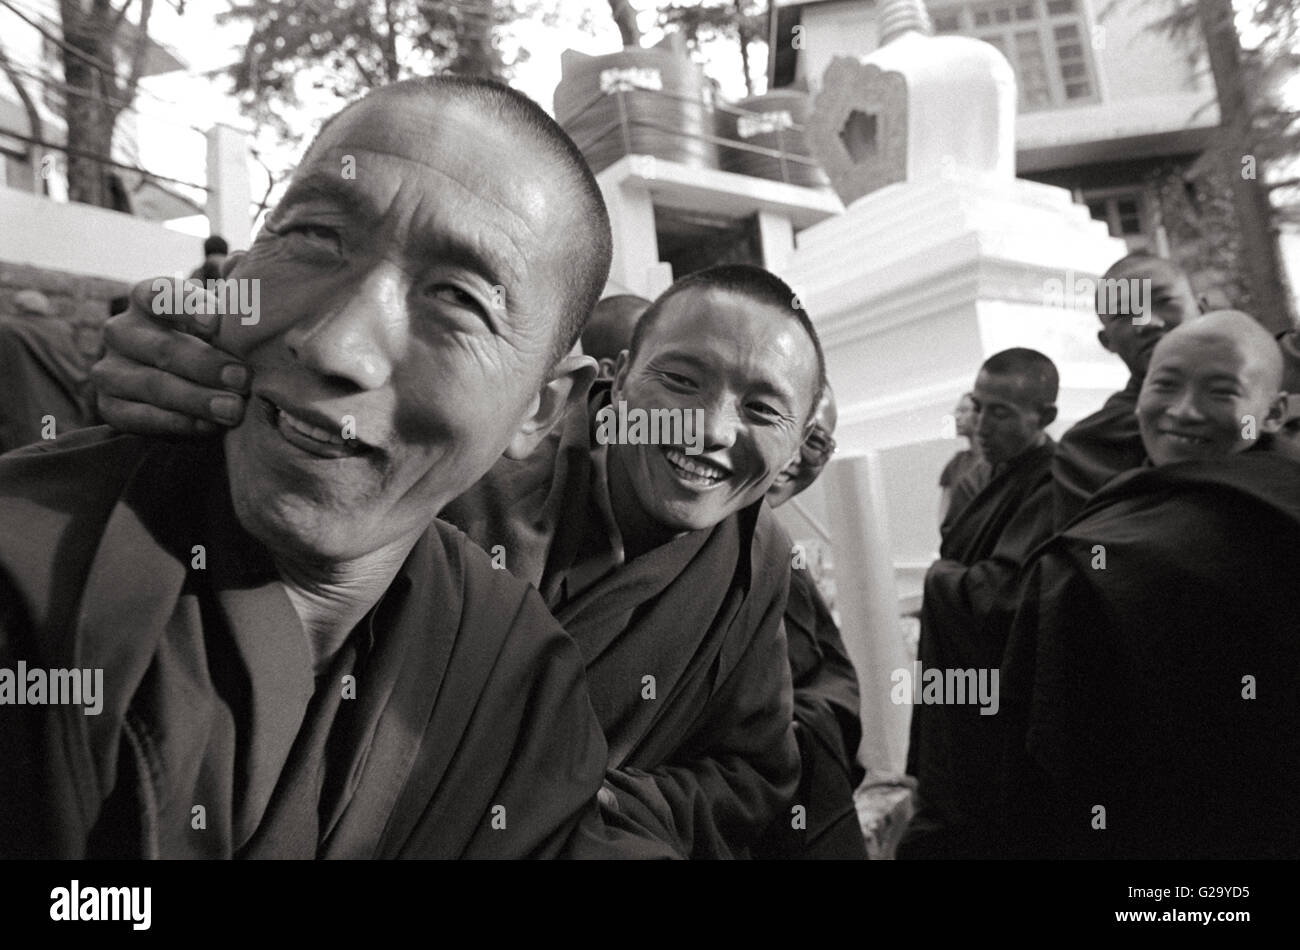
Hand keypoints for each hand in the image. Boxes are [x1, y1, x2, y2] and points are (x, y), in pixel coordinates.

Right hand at [91, 277, 251, 436]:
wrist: (189, 385)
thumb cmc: (210, 338)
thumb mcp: (222, 312)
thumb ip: (232, 288)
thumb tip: (241, 261)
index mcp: (147, 298)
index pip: (160, 294)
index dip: (187, 307)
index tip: (217, 323)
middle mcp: (122, 331)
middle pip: (162, 347)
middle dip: (206, 365)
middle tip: (243, 379)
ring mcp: (111, 370)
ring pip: (152, 385)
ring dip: (196, 399)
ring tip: (234, 409)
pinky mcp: (110, 407)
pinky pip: (140, 418)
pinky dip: (177, 423)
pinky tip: (208, 427)